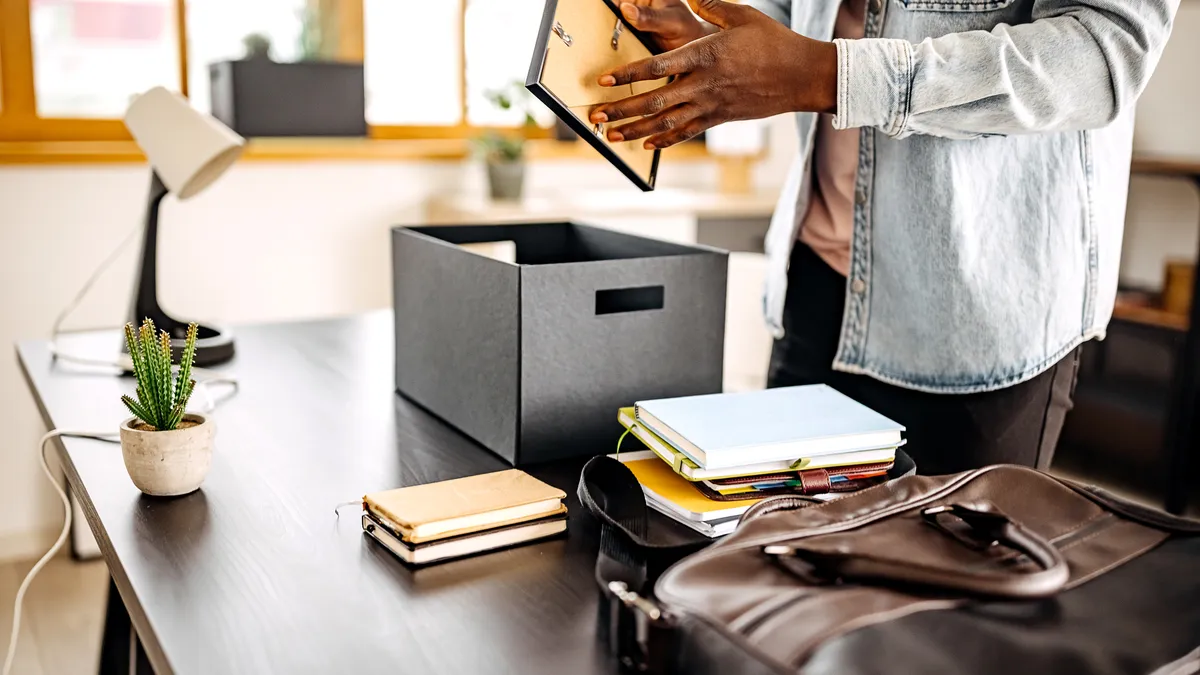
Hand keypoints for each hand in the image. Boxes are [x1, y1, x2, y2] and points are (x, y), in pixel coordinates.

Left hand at [591, 0, 836, 148]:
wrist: (803, 76)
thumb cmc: (774, 43)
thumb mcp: (742, 15)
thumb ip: (710, 5)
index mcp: (704, 54)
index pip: (657, 66)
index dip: (628, 74)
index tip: (605, 80)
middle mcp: (704, 84)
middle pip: (653, 100)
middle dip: (620, 109)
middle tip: (595, 116)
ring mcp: (711, 105)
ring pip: (665, 121)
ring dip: (634, 130)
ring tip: (611, 137)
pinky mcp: (720, 118)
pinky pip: (687, 131)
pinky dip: (665, 139)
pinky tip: (646, 143)